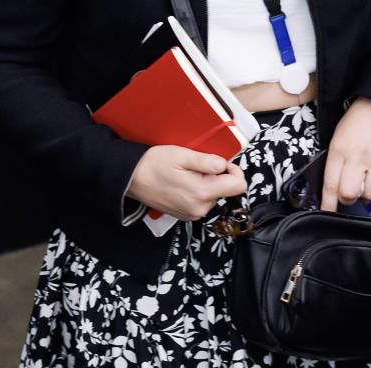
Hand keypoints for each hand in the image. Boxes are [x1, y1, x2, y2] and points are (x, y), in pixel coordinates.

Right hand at [127, 146, 247, 220]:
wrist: (131, 179)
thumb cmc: (154, 164)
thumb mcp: (182, 155)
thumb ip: (207, 162)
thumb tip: (225, 165)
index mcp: (202, 193)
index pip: (239, 186)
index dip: (234, 171)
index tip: (220, 163)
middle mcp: (200, 208)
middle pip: (226, 190)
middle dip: (217, 176)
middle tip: (196, 168)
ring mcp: (193, 214)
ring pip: (215, 196)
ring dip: (207, 184)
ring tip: (186, 175)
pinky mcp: (187, 215)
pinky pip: (203, 202)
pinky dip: (199, 191)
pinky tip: (183, 183)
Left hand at [321, 97, 370, 210]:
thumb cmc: (357, 120)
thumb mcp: (338, 137)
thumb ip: (336, 161)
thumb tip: (333, 185)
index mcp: (340, 150)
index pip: (331, 185)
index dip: (328, 204)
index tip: (326, 212)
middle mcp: (358, 157)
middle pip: (349, 194)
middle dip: (347, 198)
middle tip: (347, 193)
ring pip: (369, 194)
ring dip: (364, 195)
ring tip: (363, 186)